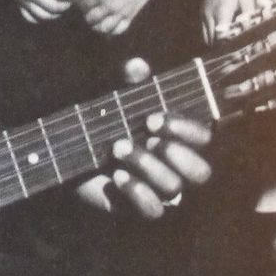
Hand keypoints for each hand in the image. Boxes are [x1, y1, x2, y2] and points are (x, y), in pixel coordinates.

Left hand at [74, 58, 212, 218]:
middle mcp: (177, 168)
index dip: (184, 129)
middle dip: (175, 153)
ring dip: (147, 166)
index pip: (203, 138)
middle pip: (200, 172)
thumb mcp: (117, 97)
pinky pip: (152, 210)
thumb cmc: (104, 121)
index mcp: (180, 140)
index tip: (151, 118)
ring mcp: (160, 191)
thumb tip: (137, 65)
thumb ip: (129, 81)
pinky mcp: (139, 206)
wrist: (72, 149)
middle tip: (146, 136)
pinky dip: (137, 192)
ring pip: (173, 188)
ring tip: (119, 148)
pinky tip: (117, 176)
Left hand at [77, 0, 181, 35]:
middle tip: (88, 8)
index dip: (79, 2)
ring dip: (96, 24)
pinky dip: (111, 30)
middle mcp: (110, 6)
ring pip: (102, 29)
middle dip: (86, 14)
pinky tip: (108, 23)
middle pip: (90, 19)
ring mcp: (121, 13)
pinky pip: (118, 30)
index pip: (82, 5)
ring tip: (97, 17)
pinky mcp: (131, 16)